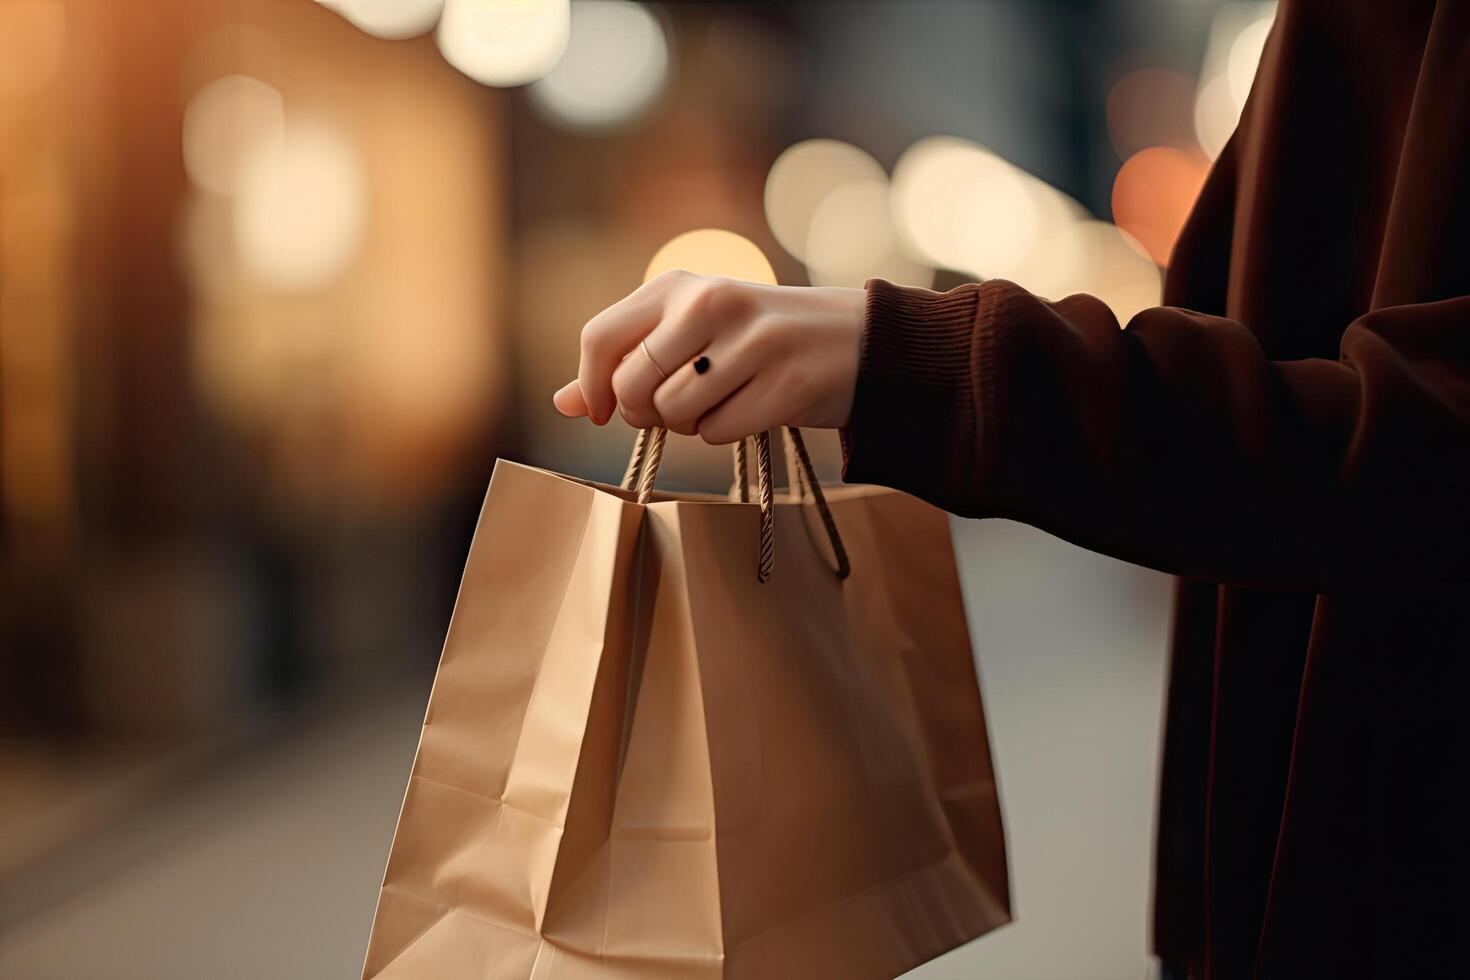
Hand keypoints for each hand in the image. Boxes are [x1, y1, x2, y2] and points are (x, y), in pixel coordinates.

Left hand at [553, 271, 865, 443]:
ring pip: (674, 413)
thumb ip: (626, 361)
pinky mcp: (785, 381)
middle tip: (674, 407)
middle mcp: (711, 303)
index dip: (592, 386)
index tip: (604, 412)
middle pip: (632, 386)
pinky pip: (717, 434)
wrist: (853, 339)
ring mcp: (751, 341)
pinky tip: (752, 407)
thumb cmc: (755, 339)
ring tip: (721, 399)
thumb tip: (564, 403)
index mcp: (679, 284)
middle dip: (644, 412)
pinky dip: (726, 432)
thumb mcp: (689, 332)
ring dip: (690, 423)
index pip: (600, 337)